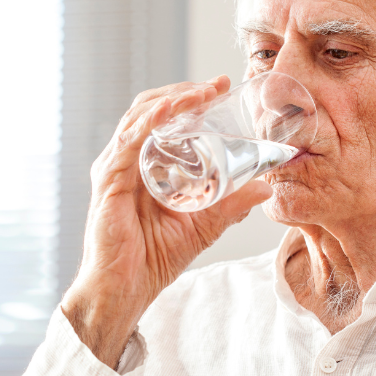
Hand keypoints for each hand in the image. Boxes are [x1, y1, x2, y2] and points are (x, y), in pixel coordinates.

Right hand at [60, 75, 272, 367]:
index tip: (221, 88)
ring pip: (139, 117)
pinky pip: (127, 142)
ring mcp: (114, 168)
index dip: (190, 98)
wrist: (126, 290)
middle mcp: (125, 159)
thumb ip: (232, 204)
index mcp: (143, 163)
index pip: (163, 117)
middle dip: (184, 91)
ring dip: (172, 99)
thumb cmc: (153, 258)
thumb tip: (266, 187)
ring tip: (201, 93)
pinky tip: (170, 110)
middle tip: (217, 86)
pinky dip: (149, 122)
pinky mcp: (108, 182)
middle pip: (150, 109)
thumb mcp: (204, 224)